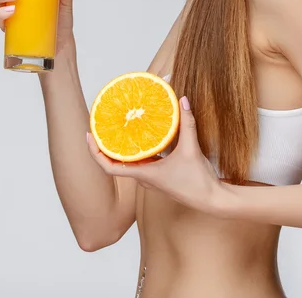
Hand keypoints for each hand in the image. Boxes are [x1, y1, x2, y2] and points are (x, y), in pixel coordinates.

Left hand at [86, 96, 227, 215]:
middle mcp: (144, 177)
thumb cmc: (198, 182)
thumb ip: (187, 123)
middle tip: (101, 125)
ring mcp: (152, 177)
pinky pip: (143, 161)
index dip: (95, 153)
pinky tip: (143, 136)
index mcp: (144, 174)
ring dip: (120, 148)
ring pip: (129, 162)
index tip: (89, 136)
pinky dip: (138, 150)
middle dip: (105, 145)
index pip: (109, 167)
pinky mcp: (161, 175)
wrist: (212, 200)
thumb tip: (183, 100)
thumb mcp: (191, 149)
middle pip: (115, 162)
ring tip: (118, 128)